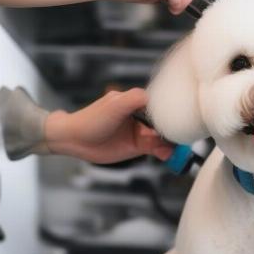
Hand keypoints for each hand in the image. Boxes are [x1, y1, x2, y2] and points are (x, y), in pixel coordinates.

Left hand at [45, 88, 173, 163]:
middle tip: (179, 138)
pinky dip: (164, 152)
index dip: (170, 112)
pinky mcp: (137, 146)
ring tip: (172, 150)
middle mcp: (140, 116)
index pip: (160, 105)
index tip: (178, 120)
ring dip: (169, 143)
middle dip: (172, 130)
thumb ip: (135, 99)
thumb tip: (157, 99)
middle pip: (164, 122)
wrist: (74, 140)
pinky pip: (156, 149)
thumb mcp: (115, 106)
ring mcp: (140, 132)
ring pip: (162, 137)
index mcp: (136, 102)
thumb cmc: (91, 120)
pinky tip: (166, 155)